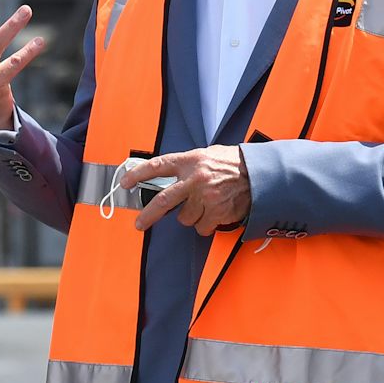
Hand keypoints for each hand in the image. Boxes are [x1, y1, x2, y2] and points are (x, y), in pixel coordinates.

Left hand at [124, 145, 251, 235]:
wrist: (258, 174)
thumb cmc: (231, 163)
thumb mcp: (206, 155)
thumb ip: (186, 166)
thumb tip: (165, 177)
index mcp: (190, 161)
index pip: (157, 166)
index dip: (138, 175)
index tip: (125, 183)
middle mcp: (194, 179)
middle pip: (163, 201)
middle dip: (148, 215)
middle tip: (140, 223)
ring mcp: (205, 198)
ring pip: (185, 218)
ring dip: (191, 216)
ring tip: (204, 204)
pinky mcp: (216, 213)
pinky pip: (201, 227)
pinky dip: (205, 224)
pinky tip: (214, 212)